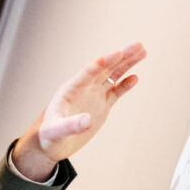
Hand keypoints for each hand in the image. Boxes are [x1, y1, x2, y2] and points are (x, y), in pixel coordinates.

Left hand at [12, 42, 145, 180]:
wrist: (52, 144)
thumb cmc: (48, 136)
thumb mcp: (56, 132)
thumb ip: (71, 125)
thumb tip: (87, 120)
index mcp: (71, 89)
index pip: (89, 71)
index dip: (104, 62)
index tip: (118, 53)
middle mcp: (84, 88)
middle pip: (105, 68)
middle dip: (121, 56)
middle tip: (138, 45)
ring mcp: (93, 96)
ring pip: (112, 76)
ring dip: (126, 64)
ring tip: (142, 52)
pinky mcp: (101, 106)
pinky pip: (115, 92)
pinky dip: (125, 85)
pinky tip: (135, 77)